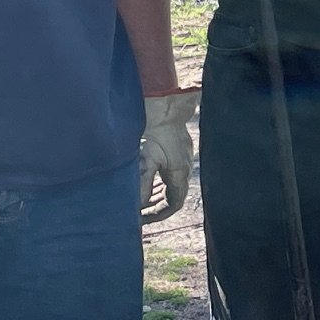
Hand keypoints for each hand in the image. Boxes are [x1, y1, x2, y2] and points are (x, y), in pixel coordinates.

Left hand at [139, 89, 198, 216]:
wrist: (162, 101)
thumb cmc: (152, 129)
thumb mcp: (144, 159)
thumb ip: (141, 185)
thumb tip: (135, 208)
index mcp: (179, 173)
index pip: (172, 205)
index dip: (156, 215)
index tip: (139, 218)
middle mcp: (184, 166)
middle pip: (172, 194)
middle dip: (154, 204)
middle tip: (137, 209)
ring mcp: (183, 153)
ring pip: (171, 181)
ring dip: (156, 190)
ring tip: (138, 194)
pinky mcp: (178, 143)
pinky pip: (170, 168)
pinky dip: (158, 176)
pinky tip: (145, 172)